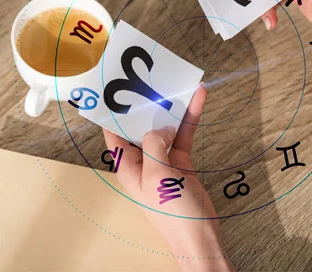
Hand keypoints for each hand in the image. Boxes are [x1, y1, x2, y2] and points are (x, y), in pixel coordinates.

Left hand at [102, 86, 232, 270]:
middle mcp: (142, 159)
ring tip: (178, 82)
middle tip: (152, 77)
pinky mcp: (181, 160)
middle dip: (146, 103)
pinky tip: (198, 99)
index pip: (113, 133)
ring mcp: (162, 159)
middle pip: (141, 125)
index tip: (115, 88)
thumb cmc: (172, 212)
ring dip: (172, 107)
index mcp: (127, 165)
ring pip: (164, 126)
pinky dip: (190, 117)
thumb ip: (154, 145)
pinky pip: (184, 133)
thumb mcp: (158, 175)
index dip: (112, 112)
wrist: (199, 233)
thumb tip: (161, 127)